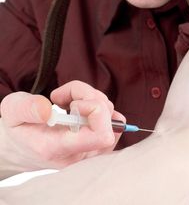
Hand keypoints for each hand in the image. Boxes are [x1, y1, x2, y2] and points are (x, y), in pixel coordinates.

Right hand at [0, 81, 124, 173]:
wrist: (21, 146)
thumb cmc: (18, 127)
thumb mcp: (12, 111)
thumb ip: (27, 108)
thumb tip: (48, 109)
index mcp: (58, 148)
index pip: (101, 135)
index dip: (94, 108)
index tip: (72, 102)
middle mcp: (79, 155)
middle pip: (109, 121)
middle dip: (90, 96)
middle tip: (64, 96)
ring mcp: (91, 152)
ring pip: (113, 118)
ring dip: (92, 99)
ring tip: (67, 101)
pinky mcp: (98, 146)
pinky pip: (114, 122)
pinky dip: (99, 107)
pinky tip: (79, 107)